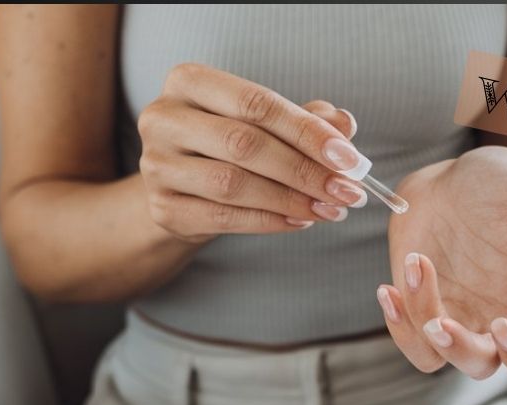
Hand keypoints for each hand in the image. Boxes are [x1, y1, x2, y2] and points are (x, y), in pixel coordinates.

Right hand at [137, 64, 370, 239]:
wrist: (180, 188)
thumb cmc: (226, 145)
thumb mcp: (263, 122)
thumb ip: (303, 119)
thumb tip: (345, 124)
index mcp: (189, 82)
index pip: (256, 103)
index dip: (307, 131)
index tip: (349, 157)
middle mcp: (164, 118)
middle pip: (244, 144)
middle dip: (304, 170)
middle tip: (347, 190)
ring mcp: (156, 166)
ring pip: (233, 184)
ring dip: (291, 200)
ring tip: (330, 209)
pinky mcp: (163, 208)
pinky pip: (224, 218)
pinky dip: (269, 221)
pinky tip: (300, 220)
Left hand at [378, 146, 506, 386]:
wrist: (458, 169)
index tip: (506, 325)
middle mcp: (500, 320)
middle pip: (483, 368)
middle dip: (461, 349)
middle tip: (442, 321)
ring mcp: (459, 315)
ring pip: (438, 356)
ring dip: (420, 326)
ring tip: (417, 268)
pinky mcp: (422, 304)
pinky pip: (408, 336)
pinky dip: (397, 320)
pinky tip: (391, 286)